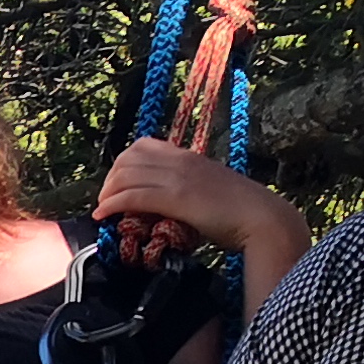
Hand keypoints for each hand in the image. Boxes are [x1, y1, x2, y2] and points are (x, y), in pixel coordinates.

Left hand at [94, 140, 304, 275]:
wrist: (260, 218)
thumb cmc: (238, 211)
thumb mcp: (207, 190)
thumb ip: (186, 189)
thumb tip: (164, 204)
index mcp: (187, 156)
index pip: (142, 146)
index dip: (122, 164)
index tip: (117, 185)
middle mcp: (180, 161)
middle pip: (127, 158)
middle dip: (110, 179)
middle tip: (106, 200)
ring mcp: (177, 177)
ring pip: (125, 175)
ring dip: (107, 193)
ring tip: (103, 209)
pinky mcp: (175, 197)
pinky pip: (132, 195)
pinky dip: (112, 204)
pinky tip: (103, 216)